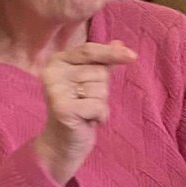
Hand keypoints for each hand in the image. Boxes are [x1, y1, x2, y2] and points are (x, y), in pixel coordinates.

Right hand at [33, 40, 136, 184]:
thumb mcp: (90, 83)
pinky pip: (98, 106)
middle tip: (86, 102)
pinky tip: (87, 121)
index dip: (111, 53)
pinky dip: (99, 116)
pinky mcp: (63, 109)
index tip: (133, 56)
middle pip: (98, 72)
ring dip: (100, 104)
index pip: (89, 51)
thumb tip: (119, 43)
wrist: (63, 143)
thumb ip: (102, 63)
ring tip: (85, 112)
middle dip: (101, 90)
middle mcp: (52, 72)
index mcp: (57, 61)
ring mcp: (56, 90)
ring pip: (100, 89)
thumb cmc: (79, 110)